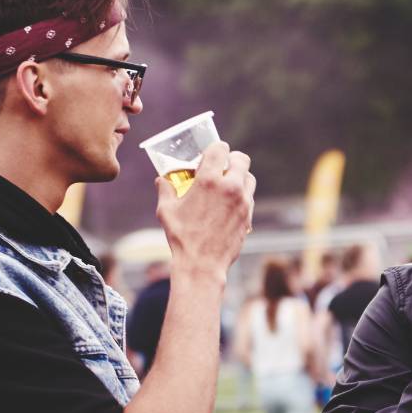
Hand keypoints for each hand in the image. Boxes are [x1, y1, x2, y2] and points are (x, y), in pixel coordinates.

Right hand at [156, 142, 255, 277]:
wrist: (202, 264)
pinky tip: (228, 204)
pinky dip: (242, 195)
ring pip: (249, 177)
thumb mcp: (166, 210)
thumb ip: (165, 190)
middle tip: (221, 168)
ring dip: (239, 177)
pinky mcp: (249, 216)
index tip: (209, 156)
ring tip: (225, 186)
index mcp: (209, 180)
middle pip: (241, 159)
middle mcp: (230, 187)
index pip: (220, 148)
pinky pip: (250, 196)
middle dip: (231, 159)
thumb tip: (162, 180)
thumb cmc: (181, 237)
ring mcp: (243, 202)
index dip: (215, 149)